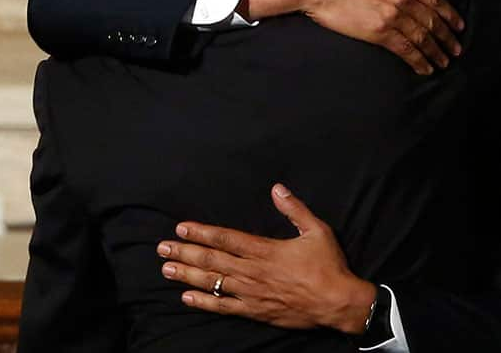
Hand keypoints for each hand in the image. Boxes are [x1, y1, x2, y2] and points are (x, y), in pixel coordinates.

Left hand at [157, 184, 376, 333]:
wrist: (338, 303)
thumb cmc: (329, 266)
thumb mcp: (317, 231)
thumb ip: (295, 209)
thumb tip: (277, 188)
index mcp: (266, 250)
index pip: (226, 239)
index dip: (201, 233)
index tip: (181, 228)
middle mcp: (254, 271)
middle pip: (212, 261)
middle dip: (185, 253)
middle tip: (162, 249)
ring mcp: (253, 293)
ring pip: (214, 283)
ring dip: (188, 275)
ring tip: (166, 270)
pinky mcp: (256, 311)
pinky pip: (225, 307)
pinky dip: (205, 302)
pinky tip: (187, 297)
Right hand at [247, 0, 463, 74]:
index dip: (449, 14)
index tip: (458, 25)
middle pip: (433, 21)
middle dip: (447, 37)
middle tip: (456, 49)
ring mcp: (393, 16)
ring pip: (423, 38)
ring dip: (436, 52)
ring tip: (444, 62)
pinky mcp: (380, 32)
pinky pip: (406, 49)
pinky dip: (419, 60)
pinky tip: (425, 68)